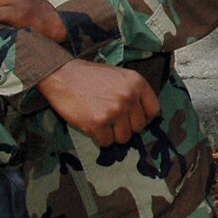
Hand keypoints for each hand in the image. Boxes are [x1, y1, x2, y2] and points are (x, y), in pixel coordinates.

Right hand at [36, 59, 158, 146]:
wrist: (63, 76)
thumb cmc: (90, 76)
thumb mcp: (120, 76)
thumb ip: (133, 92)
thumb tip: (142, 116)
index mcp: (137, 83)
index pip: (154, 111)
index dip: (144, 118)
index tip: (133, 120)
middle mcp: (129, 96)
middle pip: (138, 127)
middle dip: (126, 128)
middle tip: (113, 123)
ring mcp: (114, 110)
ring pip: (123, 138)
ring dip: (113, 135)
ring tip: (103, 124)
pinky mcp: (98, 123)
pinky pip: (106, 142)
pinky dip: (99, 139)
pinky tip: (92, 127)